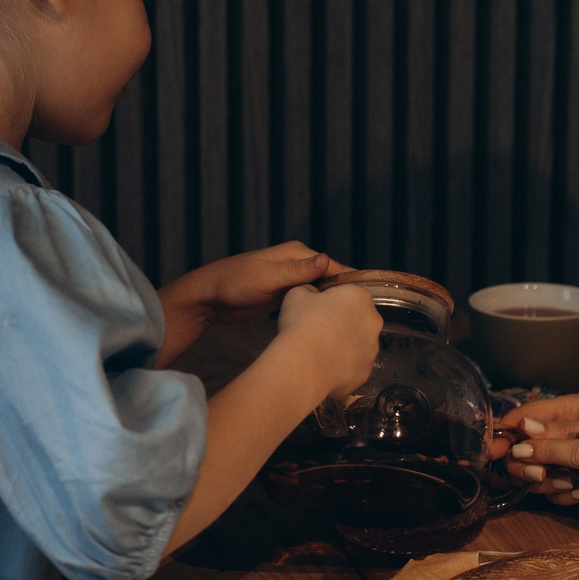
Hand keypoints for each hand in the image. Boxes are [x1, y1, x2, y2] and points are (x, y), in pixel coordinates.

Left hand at [157, 242, 346, 362]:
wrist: (209, 298)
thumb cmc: (235, 284)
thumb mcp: (268, 278)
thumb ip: (298, 271)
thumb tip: (327, 260)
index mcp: (297, 254)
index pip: (334, 266)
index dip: (352, 282)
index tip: (370, 298)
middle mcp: (298, 264)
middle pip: (331, 280)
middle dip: (344, 296)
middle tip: (362, 318)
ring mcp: (291, 280)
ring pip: (320, 292)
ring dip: (331, 305)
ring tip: (350, 324)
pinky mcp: (284, 295)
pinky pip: (308, 301)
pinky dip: (317, 310)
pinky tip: (327, 325)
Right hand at [272, 282, 382, 399]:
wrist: (302, 367)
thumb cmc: (300, 325)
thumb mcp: (297, 293)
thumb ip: (311, 290)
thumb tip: (313, 296)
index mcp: (359, 297)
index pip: (349, 293)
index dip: (332, 300)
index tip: (316, 309)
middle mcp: (373, 321)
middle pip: (358, 318)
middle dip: (342, 322)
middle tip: (318, 330)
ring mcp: (372, 349)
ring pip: (358, 343)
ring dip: (344, 344)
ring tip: (319, 351)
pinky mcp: (365, 372)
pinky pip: (354, 365)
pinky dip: (342, 366)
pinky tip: (324, 366)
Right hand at [490, 393, 578, 485]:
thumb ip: (567, 428)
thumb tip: (526, 427)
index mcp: (570, 411)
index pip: (526, 416)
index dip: (509, 431)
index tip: (502, 447)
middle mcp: (564, 434)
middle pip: (524, 447)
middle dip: (530, 462)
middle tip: (541, 474)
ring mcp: (568, 460)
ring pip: (534, 471)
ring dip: (545, 480)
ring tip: (568, 483)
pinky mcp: (575, 482)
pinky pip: (553, 491)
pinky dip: (560, 494)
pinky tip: (575, 494)